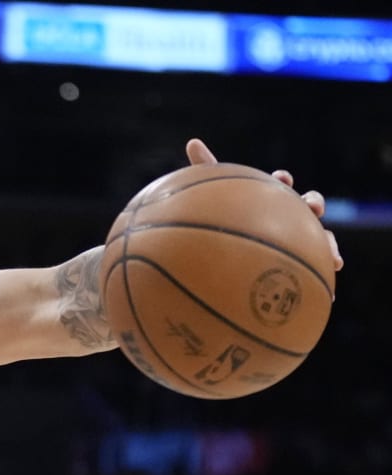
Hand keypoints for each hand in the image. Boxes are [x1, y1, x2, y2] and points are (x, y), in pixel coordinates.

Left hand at [186, 138, 342, 272]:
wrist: (235, 253)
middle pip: (308, 205)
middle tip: (311, 208)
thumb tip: (192, 140)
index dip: (283, 180)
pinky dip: (325, 269)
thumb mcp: (215, 197)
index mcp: (271, 199)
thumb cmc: (228, 218)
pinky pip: (319, 264)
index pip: (281, 183)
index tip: (281, 179)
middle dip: (312, 204)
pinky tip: (330, 285)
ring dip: (328, 242)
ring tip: (332, 256)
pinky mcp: (304, 259)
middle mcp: (290, 215)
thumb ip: (207, 169)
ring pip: (322, 235)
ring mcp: (300, 236)